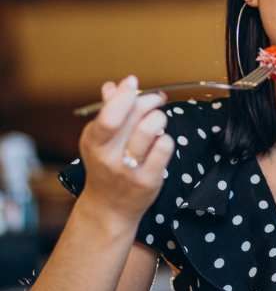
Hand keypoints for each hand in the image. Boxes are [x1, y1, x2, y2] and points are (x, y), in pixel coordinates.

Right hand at [75, 75, 172, 228]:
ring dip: (159, 119)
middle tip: (157, 99)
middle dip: (149, 101)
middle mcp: (108, 156)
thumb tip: (112, 86)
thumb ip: (107, 112)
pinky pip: (164, 148)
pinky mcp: (148, 180)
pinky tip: (161, 142)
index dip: (124, 96)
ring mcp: (128, 169)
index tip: (133, 82)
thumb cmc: (107, 167)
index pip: (109, 115)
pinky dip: (166, 139)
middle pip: (134, 117)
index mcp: (93, 141)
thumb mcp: (100, 140)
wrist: (109, 207)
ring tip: (158, 121)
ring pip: (151, 129)